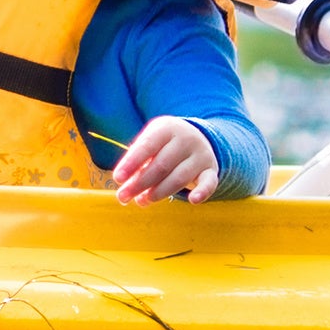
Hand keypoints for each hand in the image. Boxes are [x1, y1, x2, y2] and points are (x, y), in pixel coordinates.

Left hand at [109, 115, 224, 204]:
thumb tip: (125, 184)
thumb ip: (137, 160)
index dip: (131, 163)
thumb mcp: (150, 142)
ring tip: (141, 201)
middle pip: (161, 165)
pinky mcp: (211, 170)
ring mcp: (201, 154)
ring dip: (158, 193)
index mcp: (167, 128)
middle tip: (123, 197)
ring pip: (179, 177)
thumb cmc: (163, 143)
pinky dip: (203, 192)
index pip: (147, 146)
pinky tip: (192, 200)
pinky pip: (209, 182)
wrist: (197, 136)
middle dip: (140, 183)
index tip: (118, 178)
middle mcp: (186, 139)